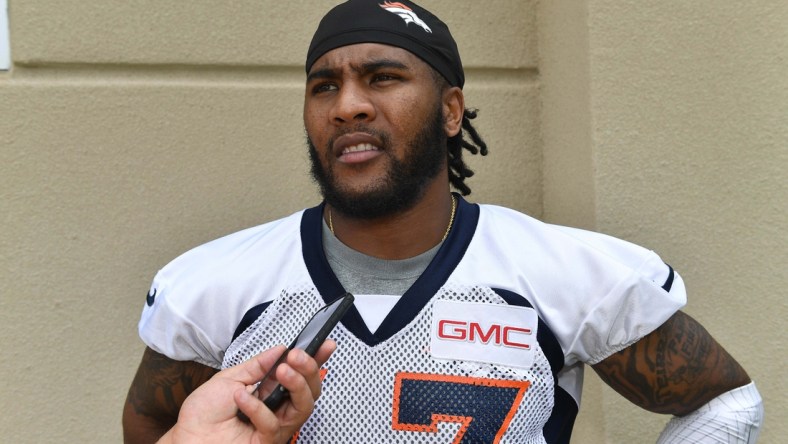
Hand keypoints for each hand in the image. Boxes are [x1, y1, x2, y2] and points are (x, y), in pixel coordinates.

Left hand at [158, 340, 335, 443]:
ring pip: (303, 408)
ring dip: (296, 384)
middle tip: (297, 356)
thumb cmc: (204, 413)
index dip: (316, 360)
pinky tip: (241, 397)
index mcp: (271, 391)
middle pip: (310, 391)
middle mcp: (278, 409)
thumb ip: (257, 365)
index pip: (300, 375)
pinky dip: (257, 408)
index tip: (325, 343)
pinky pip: (273, 424)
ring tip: (282, 369)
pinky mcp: (266, 442)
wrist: (186, 437)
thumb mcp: (230, 378)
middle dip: (309, 370)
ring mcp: (275, 427)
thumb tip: (280, 349)